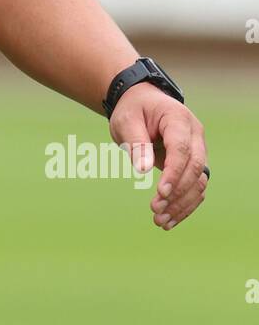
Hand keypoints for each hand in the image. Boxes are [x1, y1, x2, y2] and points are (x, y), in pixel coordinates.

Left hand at [108, 84, 208, 230]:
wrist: (142, 103)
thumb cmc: (133, 110)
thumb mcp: (126, 121)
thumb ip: (136, 143)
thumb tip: (143, 169)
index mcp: (178, 119)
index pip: (181, 150)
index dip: (173, 173)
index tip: (161, 194)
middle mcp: (194, 135)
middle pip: (194, 168)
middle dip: (177, 192)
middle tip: (155, 211)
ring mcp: (197, 150)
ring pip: (199, 181)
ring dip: (183, 203)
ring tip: (160, 221)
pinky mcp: (193, 163)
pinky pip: (196, 187)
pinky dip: (186, 204)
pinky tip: (170, 220)